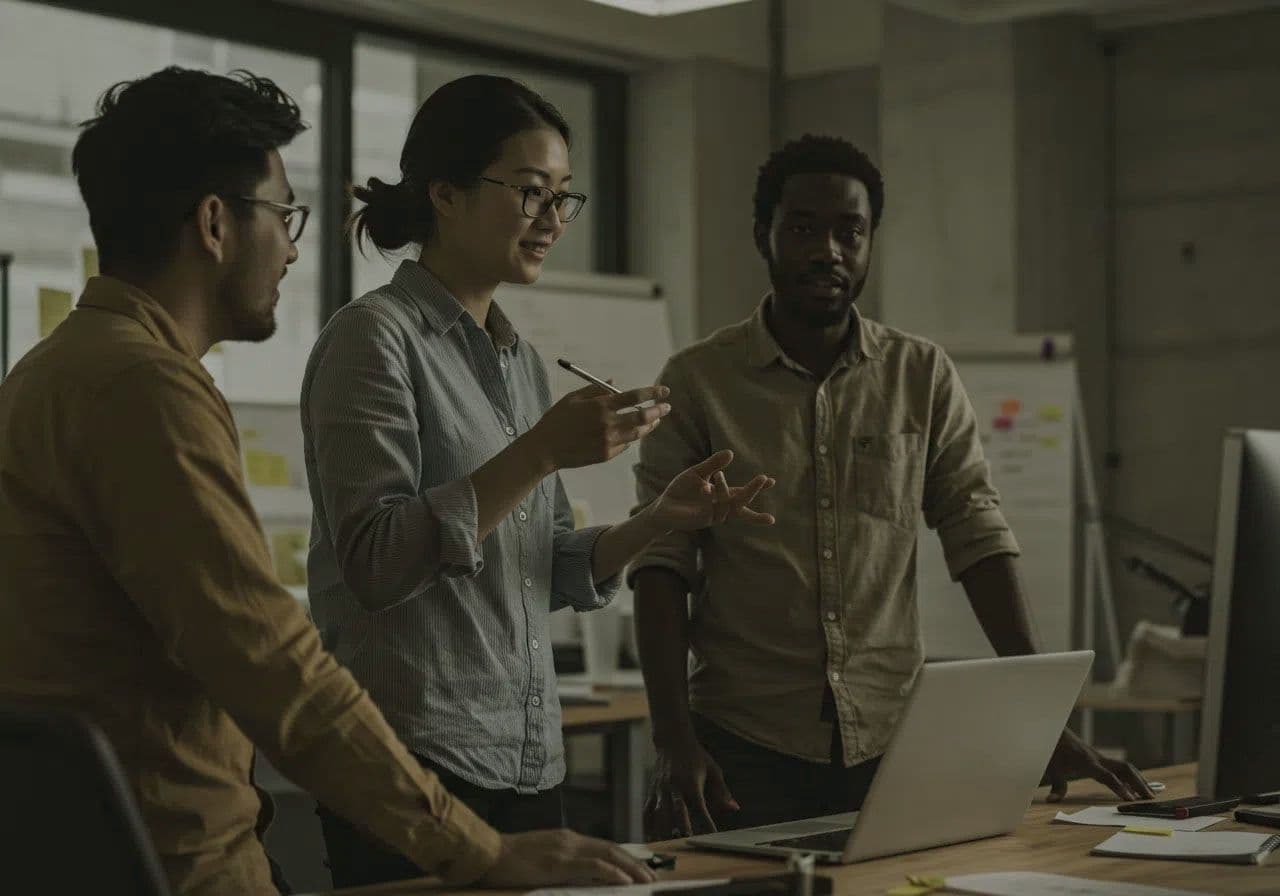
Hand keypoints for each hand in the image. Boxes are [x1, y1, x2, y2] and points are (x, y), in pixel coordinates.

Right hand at [476, 829, 655, 887]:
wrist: (488, 854)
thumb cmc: (510, 860)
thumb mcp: (543, 858)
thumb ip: (564, 863)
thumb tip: (586, 877)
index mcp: (567, 840)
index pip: (605, 846)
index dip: (626, 858)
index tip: (641, 869)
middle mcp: (571, 840)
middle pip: (612, 849)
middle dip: (635, 863)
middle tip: (653, 877)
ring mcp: (565, 849)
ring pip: (608, 855)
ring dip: (631, 868)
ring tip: (647, 880)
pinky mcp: (559, 863)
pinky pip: (593, 867)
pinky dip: (612, 872)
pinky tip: (625, 881)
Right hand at [528, 384, 669, 471]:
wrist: (545, 449)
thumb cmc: (557, 420)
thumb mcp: (573, 399)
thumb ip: (596, 389)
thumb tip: (615, 382)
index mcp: (600, 406)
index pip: (634, 397)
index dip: (652, 392)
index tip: (664, 390)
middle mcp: (608, 424)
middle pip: (642, 417)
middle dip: (658, 410)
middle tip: (666, 406)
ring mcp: (608, 441)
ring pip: (637, 433)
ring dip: (650, 425)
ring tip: (656, 419)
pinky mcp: (606, 454)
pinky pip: (625, 445)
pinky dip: (630, 437)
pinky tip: (632, 433)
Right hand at [644, 734, 739, 839]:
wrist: (672, 739)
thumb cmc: (695, 755)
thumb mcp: (712, 769)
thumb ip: (722, 791)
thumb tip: (734, 808)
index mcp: (692, 782)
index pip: (700, 807)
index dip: (706, 822)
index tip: (711, 836)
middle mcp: (675, 786)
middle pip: (678, 811)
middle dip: (682, 827)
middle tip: (687, 841)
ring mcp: (661, 789)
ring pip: (660, 812)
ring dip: (664, 829)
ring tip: (667, 843)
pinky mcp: (651, 790)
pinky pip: (647, 809)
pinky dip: (648, 824)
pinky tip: (651, 836)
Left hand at [648, 450, 775, 531]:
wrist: (663, 506)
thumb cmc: (681, 490)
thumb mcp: (697, 473)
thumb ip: (713, 464)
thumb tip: (731, 452)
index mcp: (722, 494)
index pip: (743, 491)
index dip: (758, 487)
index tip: (772, 480)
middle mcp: (722, 506)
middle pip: (743, 501)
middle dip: (753, 490)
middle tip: (764, 478)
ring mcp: (715, 514)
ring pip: (729, 504)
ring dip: (726, 490)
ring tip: (719, 476)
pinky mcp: (705, 519)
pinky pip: (714, 508)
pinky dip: (712, 498)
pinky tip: (706, 489)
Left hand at [1042, 728, 1155, 802]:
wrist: (1056, 733)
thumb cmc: (1054, 752)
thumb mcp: (1053, 769)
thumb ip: (1057, 786)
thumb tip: (1051, 801)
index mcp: (1088, 763)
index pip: (1108, 776)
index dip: (1119, 787)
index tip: (1131, 799)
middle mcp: (1099, 759)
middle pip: (1125, 769)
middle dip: (1139, 783)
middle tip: (1151, 799)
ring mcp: (1102, 758)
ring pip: (1126, 768)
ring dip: (1139, 780)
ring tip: (1150, 795)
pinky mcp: (1102, 760)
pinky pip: (1121, 768)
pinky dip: (1131, 778)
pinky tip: (1137, 789)